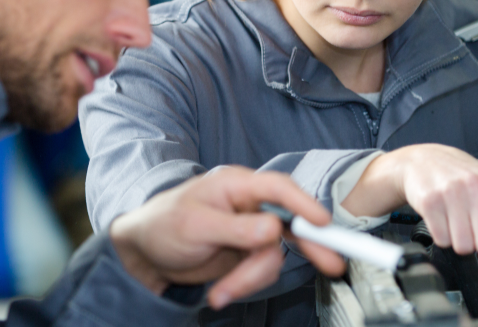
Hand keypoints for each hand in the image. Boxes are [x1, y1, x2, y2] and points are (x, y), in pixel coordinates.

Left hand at [109, 167, 345, 308]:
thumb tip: (271, 228)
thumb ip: (235, 228)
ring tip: (222, 292)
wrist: (145, 252)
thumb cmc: (162, 225)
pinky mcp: (247, 253)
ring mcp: (251, 230)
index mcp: (236, 185)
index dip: (304, 203)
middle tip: (332, 264)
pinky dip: (244, 285)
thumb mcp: (195, 225)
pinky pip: (261, 270)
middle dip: (310, 245)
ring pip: (273, 255)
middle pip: (290, 221)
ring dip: (251, 279)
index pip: (278, 188)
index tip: (322, 222)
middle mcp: (249, 205)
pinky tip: (221, 292)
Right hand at [339, 144, 477, 262]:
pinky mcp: (427, 200)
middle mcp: (470, 181)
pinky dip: (441, 241)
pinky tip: (439, 230)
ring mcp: (448, 190)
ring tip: (454, 233)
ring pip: (463, 242)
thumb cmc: (450, 177)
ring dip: (459, 246)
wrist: (413, 161)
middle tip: (473, 242)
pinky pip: (441, 238)